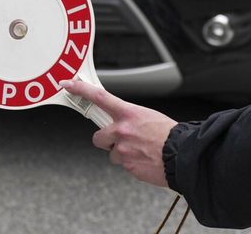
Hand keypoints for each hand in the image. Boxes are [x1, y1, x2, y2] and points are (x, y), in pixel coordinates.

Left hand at [61, 79, 177, 186]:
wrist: (182, 154)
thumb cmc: (169, 134)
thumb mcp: (149, 117)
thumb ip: (130, 119)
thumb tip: (123, 125)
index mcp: (129, 113)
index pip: (100, 97)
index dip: (81, 89)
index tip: (68, 84)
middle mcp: (122, 130)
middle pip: (98, 137)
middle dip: (106, 140)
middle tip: (121, 140)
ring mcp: (122, 149)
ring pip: (112, 153)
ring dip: (122, 153)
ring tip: (141, 150)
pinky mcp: (126, 165)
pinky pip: (123, 164)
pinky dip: (132, 163)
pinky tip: (144, 159)